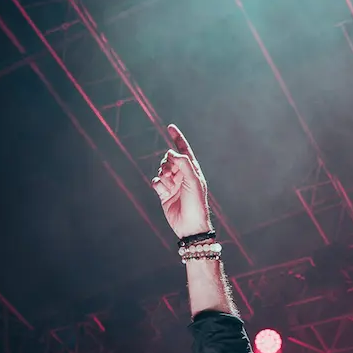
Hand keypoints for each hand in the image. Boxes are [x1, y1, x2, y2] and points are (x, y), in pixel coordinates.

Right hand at [152, 123, 210, 237]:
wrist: (190, 226)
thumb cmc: (196, 203)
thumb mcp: (193, 180)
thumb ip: (183, 163)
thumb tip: (171, 152)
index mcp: (192, 170)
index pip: (184, 150)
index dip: (177, 138)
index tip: (170, 127)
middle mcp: (182, 176)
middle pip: (168, 159)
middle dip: (167, 164)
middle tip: (171, 174)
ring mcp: (172, 185)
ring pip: (161, 170)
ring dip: (163, 176)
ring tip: (170, 186)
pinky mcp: (164, 194)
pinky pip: (156, 182)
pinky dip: (157, 184)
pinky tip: (162, 190)